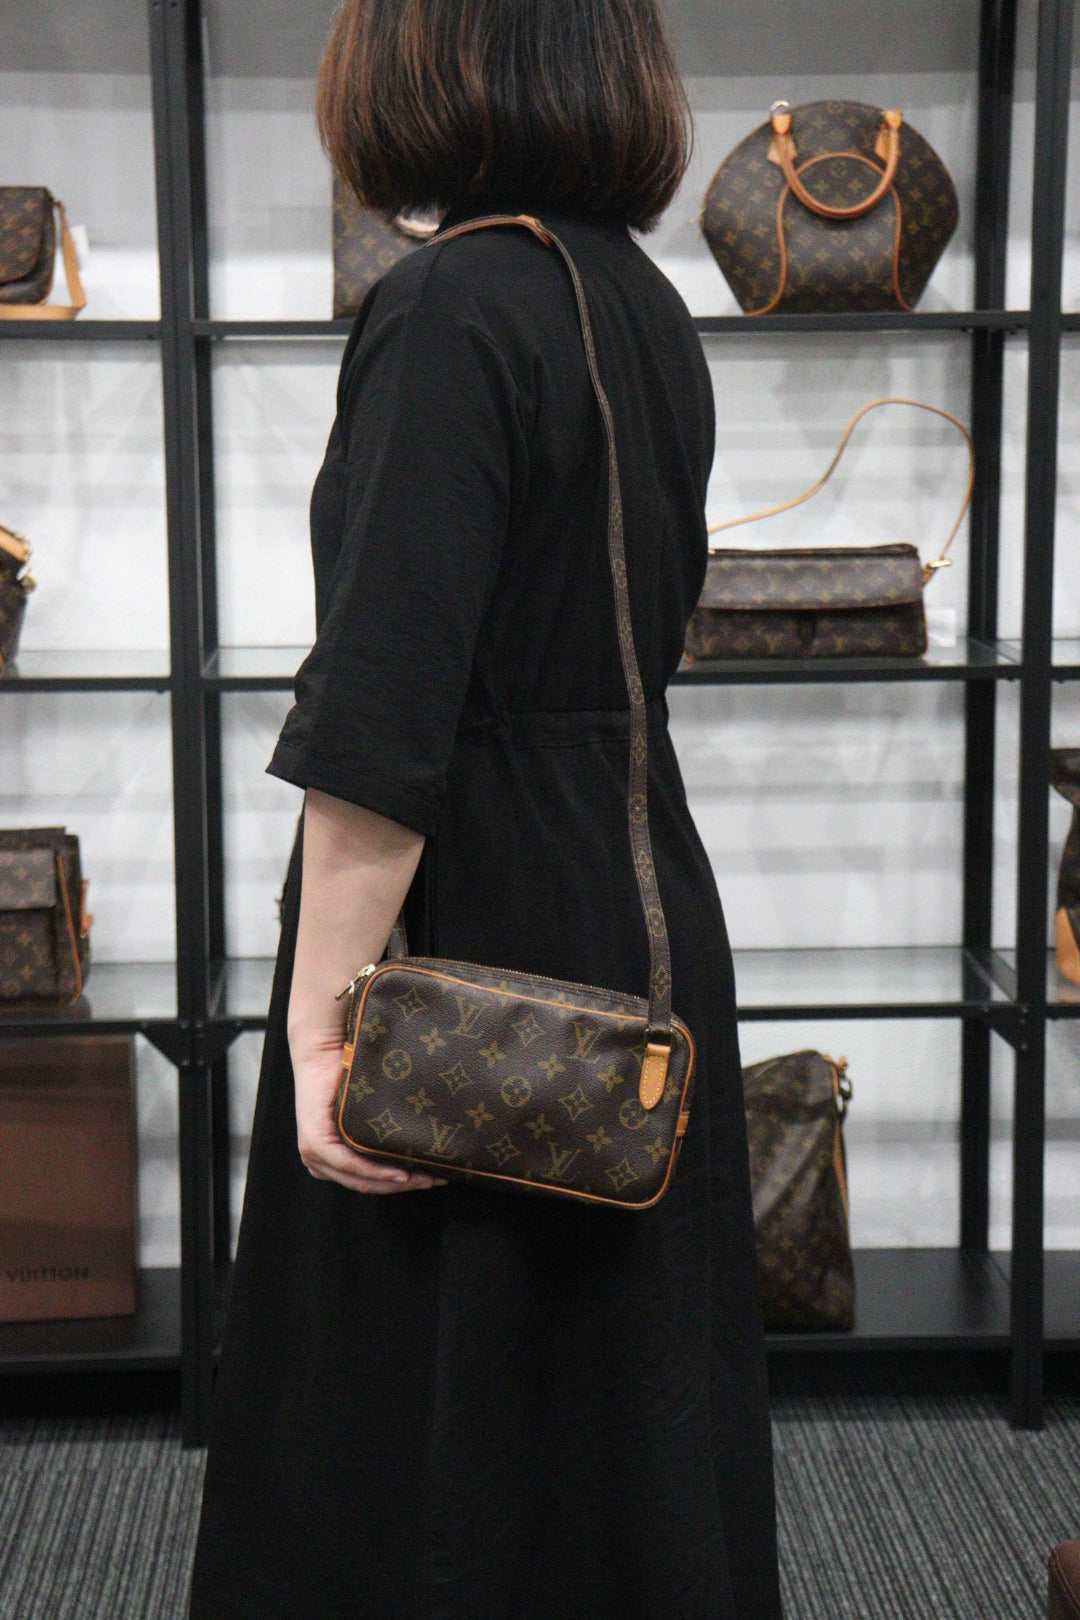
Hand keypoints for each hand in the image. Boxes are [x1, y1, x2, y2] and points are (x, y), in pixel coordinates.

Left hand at [292, 1032, 444, 1193]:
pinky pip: (349, 1165)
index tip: (434, 1179)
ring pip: (361, 1181)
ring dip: (396, 1183)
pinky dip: (376, 1172)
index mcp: (331, 1159)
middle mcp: (321, 1162)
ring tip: (427, 1176)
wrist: (323, 1048)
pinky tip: (400, 1173)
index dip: (402, 1186)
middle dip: (406, 1186)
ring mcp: (315, 1155)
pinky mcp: (314, 1144)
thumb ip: (382, 1130)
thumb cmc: (348, 1074)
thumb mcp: (368, 1109)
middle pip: (367, 1185)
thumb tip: (425, 1146)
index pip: (369, 1183)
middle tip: (438, 1179)